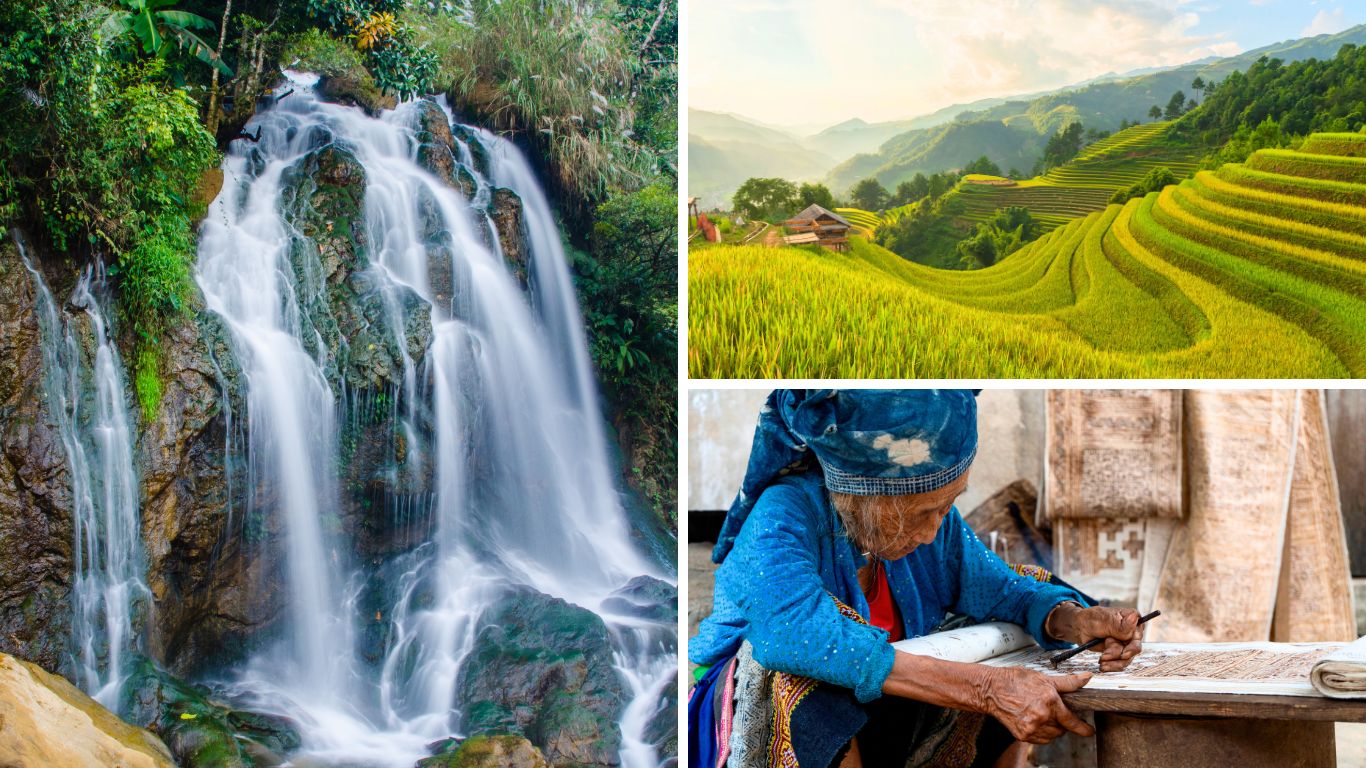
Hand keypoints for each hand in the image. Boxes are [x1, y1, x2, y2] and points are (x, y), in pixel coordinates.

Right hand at [978, 666, 1094, 743]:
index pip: (1072, 721)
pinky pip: (1040, 739)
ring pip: (1052, 736)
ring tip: (1040, 714)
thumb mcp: (1043, 678)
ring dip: (1052, 728)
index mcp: (1049, 701)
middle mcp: (1041, 716)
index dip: (1083, 728)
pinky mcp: (1023, 735)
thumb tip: (1087, 678)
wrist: (991, 689)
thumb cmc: (1015, 680)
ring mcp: (1031, 727)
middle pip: (1062, 729)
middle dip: (1061, 722)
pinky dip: (1041, 733)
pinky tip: (1034, 720)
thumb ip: (1068, 683)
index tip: (1089, 731)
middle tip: (1052, 712)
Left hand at [1047, 603, 1144, 671]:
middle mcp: (1132, 631)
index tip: (1121, 649)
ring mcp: (1126, 643)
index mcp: (1132, 618)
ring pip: (1127, 658)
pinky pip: (1120, 663)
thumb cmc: (1091, 619)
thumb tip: (1135, 619)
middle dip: (1122, 654)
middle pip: (1135, 647)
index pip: (1138, 630)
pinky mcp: (1120, 652)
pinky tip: (1103, 666)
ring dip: (1114, 661)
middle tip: (1107, 656)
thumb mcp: (1103, 620)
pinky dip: (1112, 665)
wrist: (1080, 629)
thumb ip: (1119, 624)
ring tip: (1101, 660)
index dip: (1131, 640)